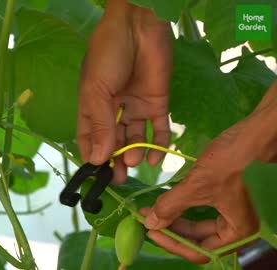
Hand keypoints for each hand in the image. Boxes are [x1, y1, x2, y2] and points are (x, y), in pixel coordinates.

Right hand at [77, 0, 171, 182]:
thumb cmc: (107, 55)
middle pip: (112, 142)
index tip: (96, 176)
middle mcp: (113, 110)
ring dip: (133, 152)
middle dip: (114, 160)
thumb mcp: (96, 90)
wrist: (137, 25)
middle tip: (118, 178)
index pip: (90, 139)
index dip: (92, 157)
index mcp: (92, 107)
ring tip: (132, 161)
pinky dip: (157, 144)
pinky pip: (157, 128)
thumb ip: (99, 125)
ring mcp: (135, 107)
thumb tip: (97, 159)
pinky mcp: (157, 102)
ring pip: (134, 138)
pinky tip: (155, 158)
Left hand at [141, 81, 276, 262]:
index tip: (151, 231)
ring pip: (198, 226)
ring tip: (152, 210)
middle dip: (171, 230)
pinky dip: (183, 208)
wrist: (251, 135)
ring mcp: (233, 214)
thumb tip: (150, 223)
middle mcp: (237, 228)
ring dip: (174, 219)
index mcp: (237, 233)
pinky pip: (201, 212)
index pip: (200, 252)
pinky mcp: (227, 200)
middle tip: (148, 219)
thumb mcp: (195, 186)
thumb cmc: (229, 162)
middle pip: (199, 241)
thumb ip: (171, 207)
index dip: (173, 243)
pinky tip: (166, 202)